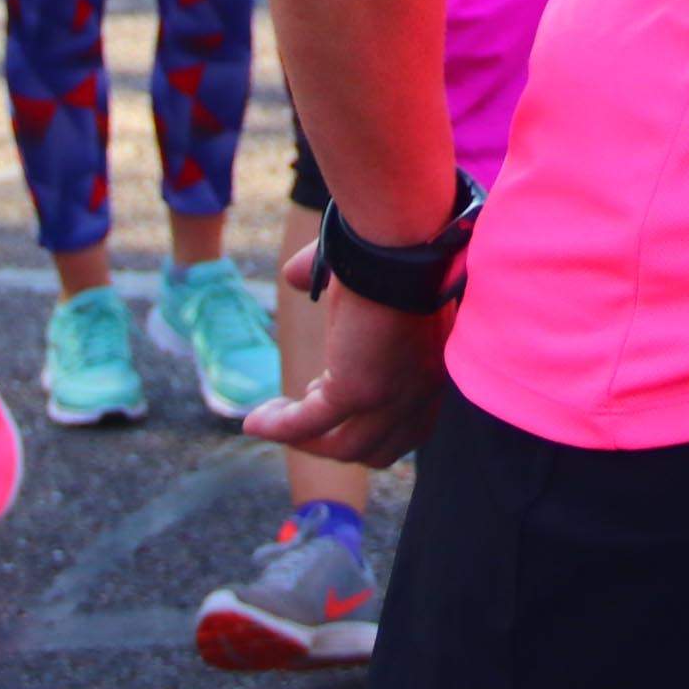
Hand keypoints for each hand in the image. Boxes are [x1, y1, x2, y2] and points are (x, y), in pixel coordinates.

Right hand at [241, 257, 448, 466]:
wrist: (405, 238)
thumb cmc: (394, 247)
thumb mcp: (371, 283)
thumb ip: (336, 287)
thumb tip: (294, 276)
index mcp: (433, 371)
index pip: (409, 429)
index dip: (370, 425)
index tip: (331, 396)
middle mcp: (420, 393)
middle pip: (378, 449)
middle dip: (339, 439)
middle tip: (306, 406)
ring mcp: (391, 396)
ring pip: (344, 447)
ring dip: (305, 441)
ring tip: (271, 418)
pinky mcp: (358, 390)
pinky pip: (309, 424)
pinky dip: (279, 426)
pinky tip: (254, 421)